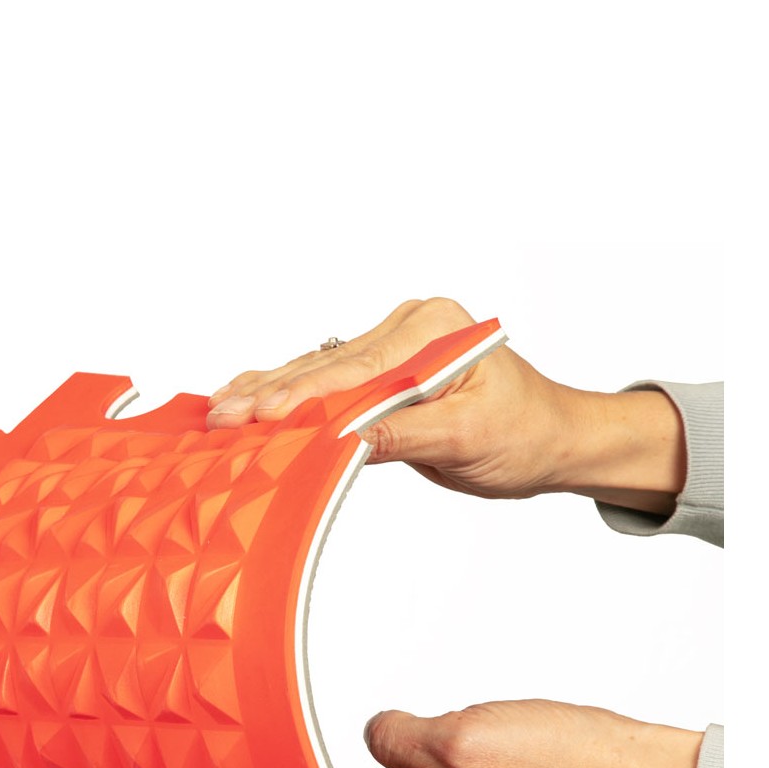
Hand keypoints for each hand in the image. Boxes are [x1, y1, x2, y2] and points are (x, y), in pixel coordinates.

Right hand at [207, 297, 685, 514]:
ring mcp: (390, 346)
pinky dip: (283, 394)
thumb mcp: (469, 439)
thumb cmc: (524, 432)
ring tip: (217, 412)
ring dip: (265, 393)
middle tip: (221, 417)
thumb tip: (346, 439)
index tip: (261, 417)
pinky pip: (324, 380)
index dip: (303, 396)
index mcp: (435, 330)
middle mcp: (408, 327)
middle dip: (269, 394)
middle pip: (325, 367)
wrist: (551, 437)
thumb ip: (405, 434)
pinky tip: (244, 398)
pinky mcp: (379, 370)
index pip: (356, 370)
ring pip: (315, 372)